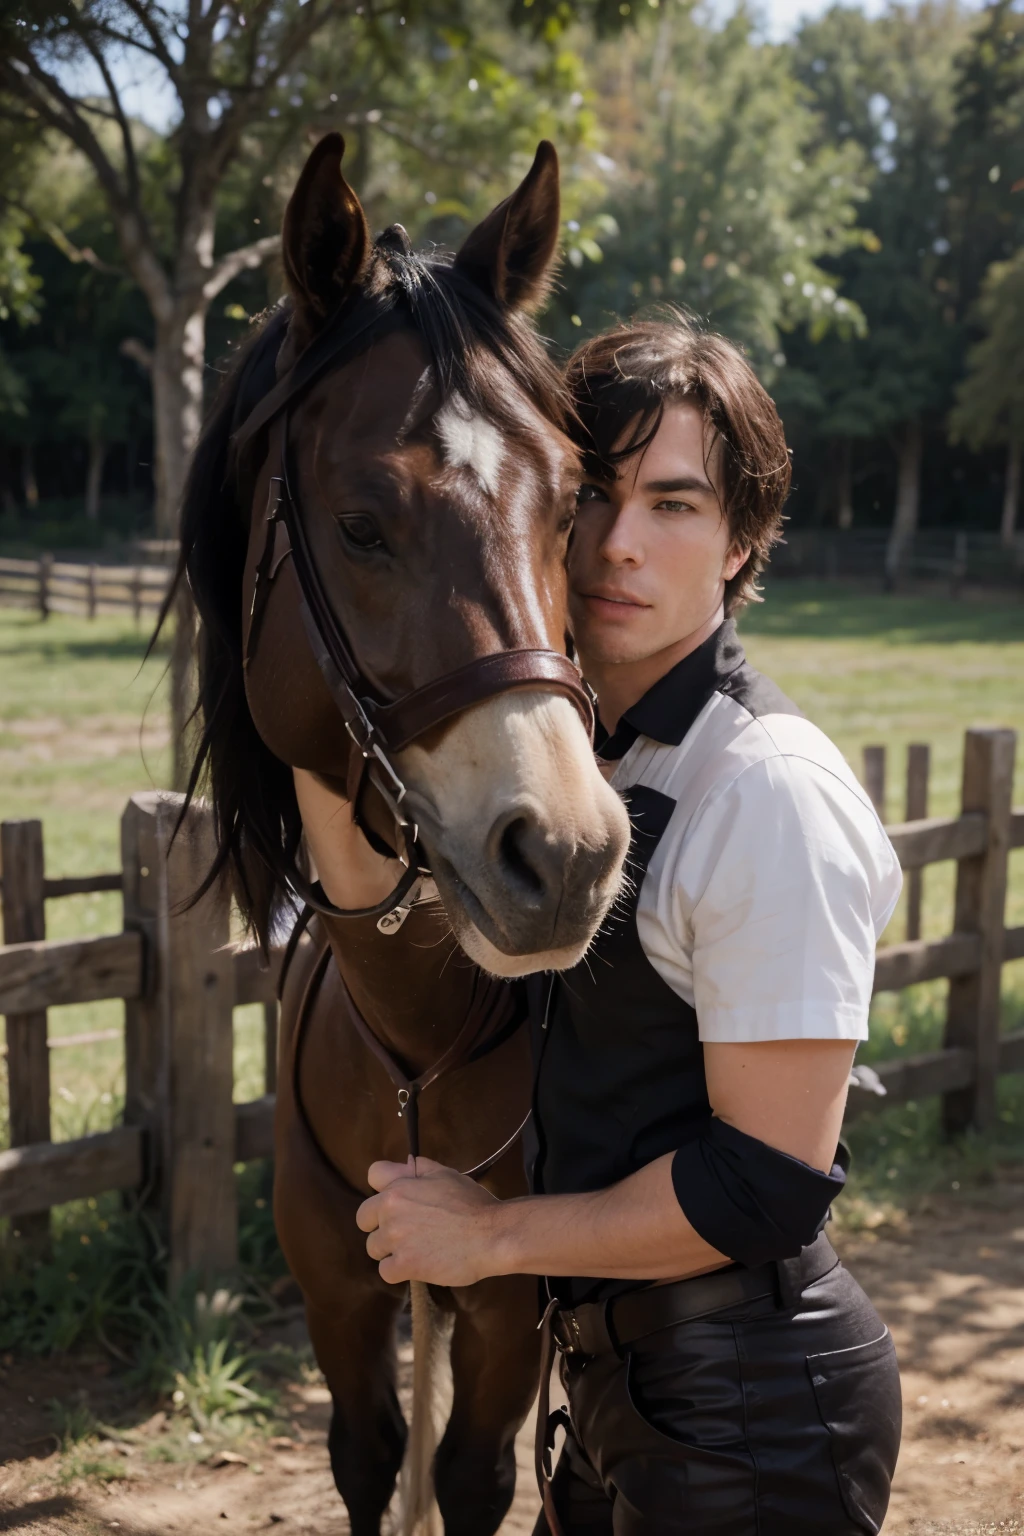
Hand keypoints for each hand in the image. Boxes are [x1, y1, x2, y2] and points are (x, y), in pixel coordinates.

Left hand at [355, 1157, 503, 1286]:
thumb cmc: (472, 1203)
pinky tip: (418, 1265)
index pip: (372, 1177)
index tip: (399, 1198)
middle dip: (381, 1224)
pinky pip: (386, 1271)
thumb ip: (419, 1168)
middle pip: (364, 1219)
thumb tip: (404, 1163)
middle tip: (406, 1231)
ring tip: (416, 1249)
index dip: (385, 1187)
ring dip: (391, 1250)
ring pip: (374, 1248)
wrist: (491, 1235)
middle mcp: (391, 1210)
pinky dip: (399, 1271)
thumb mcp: (446, 1174)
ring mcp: (396, 1239)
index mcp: (399, 1186)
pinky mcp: (404, 1265)